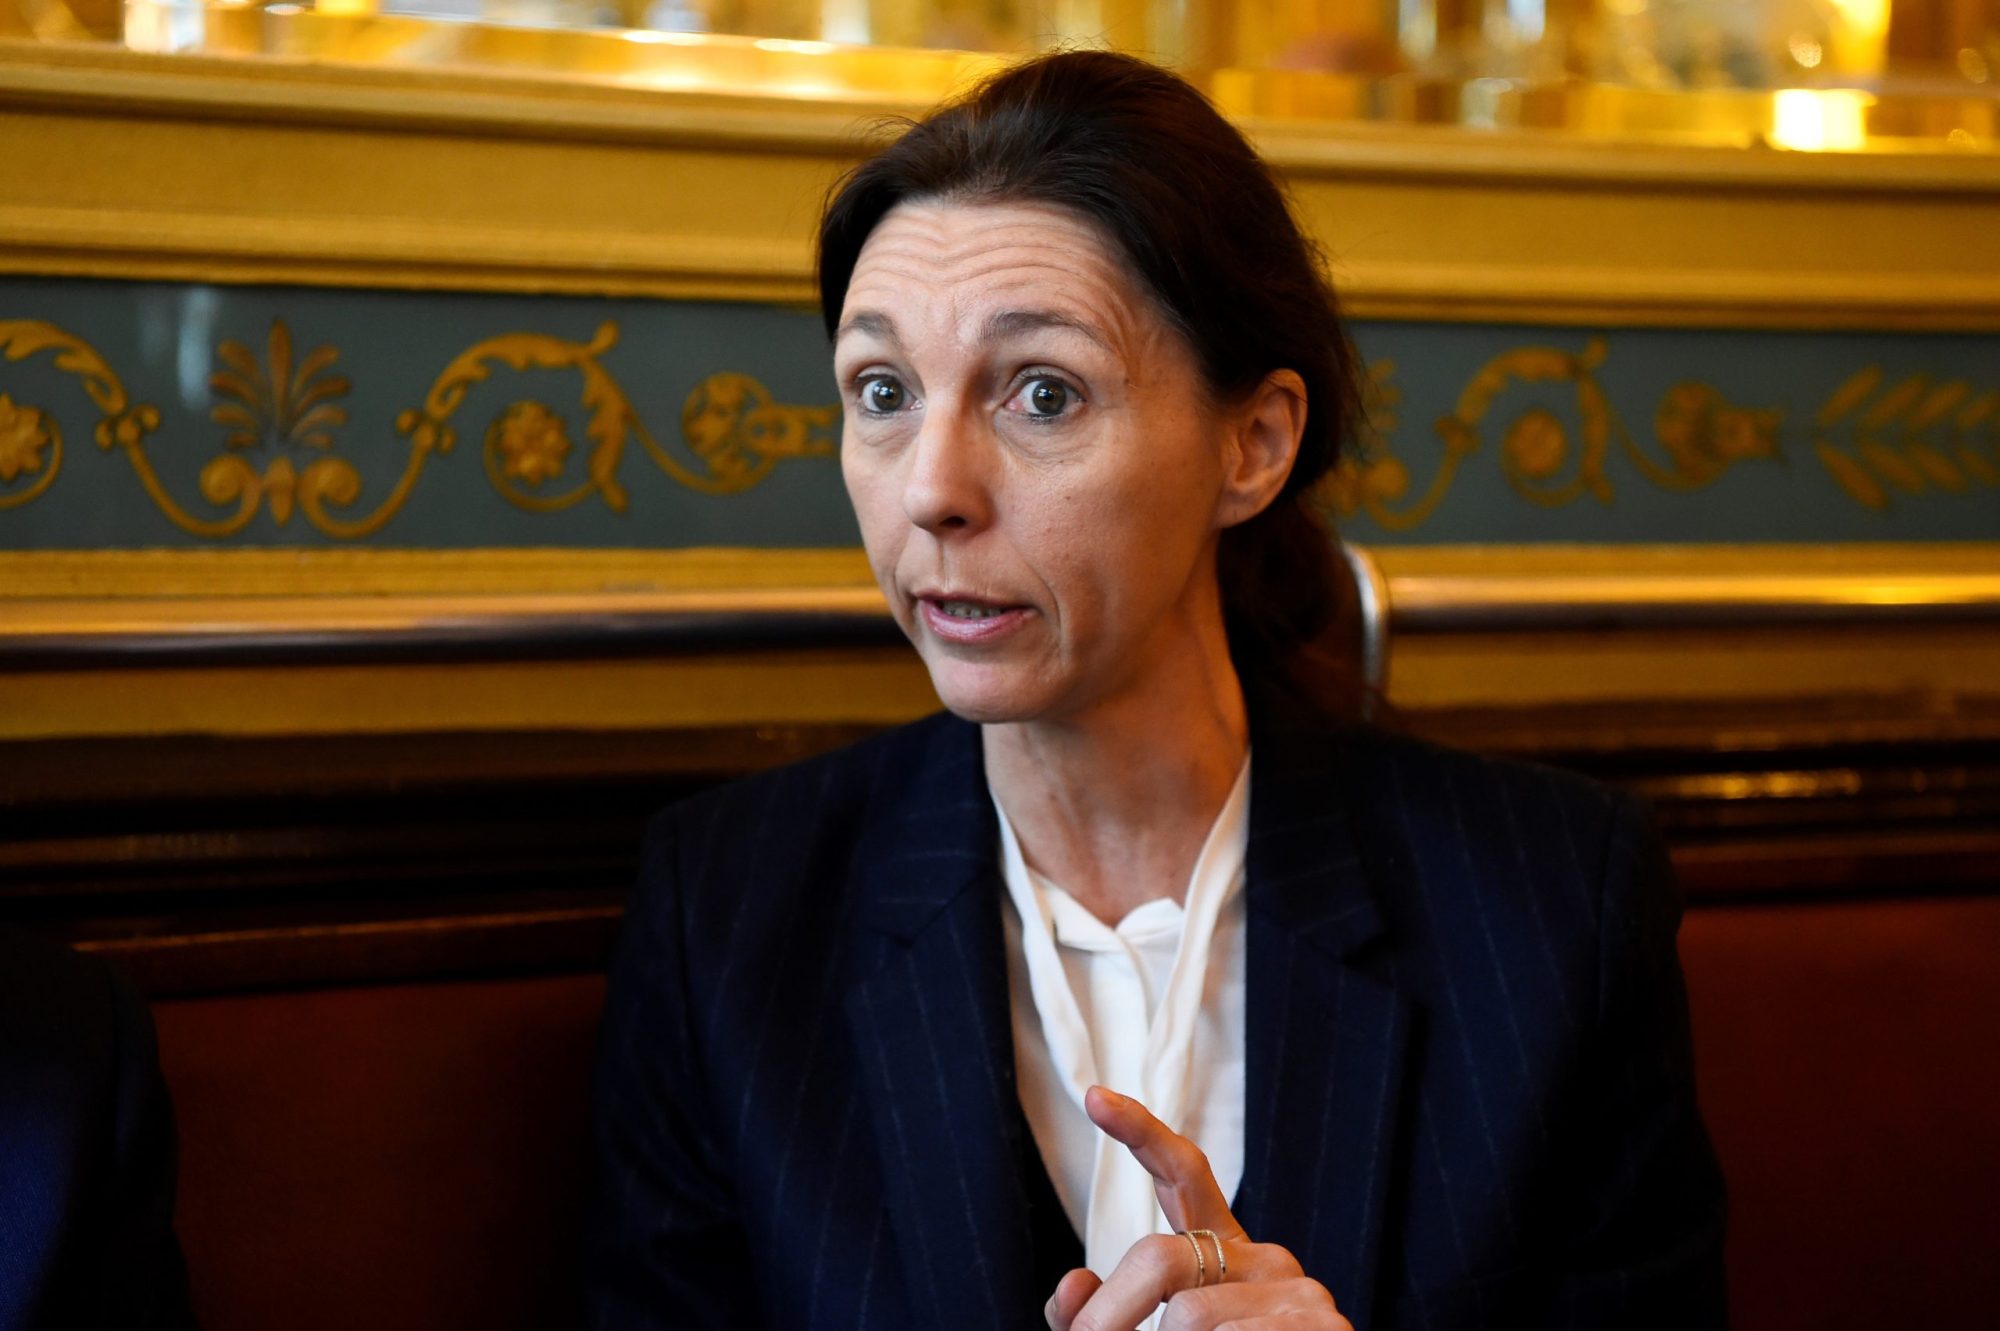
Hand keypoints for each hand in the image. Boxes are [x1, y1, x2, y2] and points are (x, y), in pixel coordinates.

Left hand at [1044, 1087, 1351, 1330]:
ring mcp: (1300, 1293)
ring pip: (1187, 1316)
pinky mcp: (1323, 1328)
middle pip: (1159, 1257)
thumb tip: (1074, 1283)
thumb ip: (1102, 1314)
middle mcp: (1266, 1259)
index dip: (1140, 1132)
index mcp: (1225, 1253)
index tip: (1095, 1097)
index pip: (1183, 1175)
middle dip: (1109, 1313)